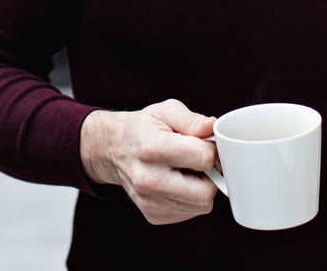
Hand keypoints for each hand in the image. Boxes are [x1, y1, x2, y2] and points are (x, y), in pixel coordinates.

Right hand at [80, 98, 218, 224]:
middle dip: (211, 175)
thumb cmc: (144, 128)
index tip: (205, 144)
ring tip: (186, 170)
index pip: (203, 158)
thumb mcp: (166, 111)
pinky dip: (191, 198)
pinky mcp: (153, 215)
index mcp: (153, 149)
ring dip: (201, 187)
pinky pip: (190, 212)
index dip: (212, 149)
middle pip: (205, 192)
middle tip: (200, 161)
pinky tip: (178, 182)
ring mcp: (149, 201)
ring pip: (201, 205)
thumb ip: (192, 120)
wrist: (113, 150)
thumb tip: (213, 128)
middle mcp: (149, 179)